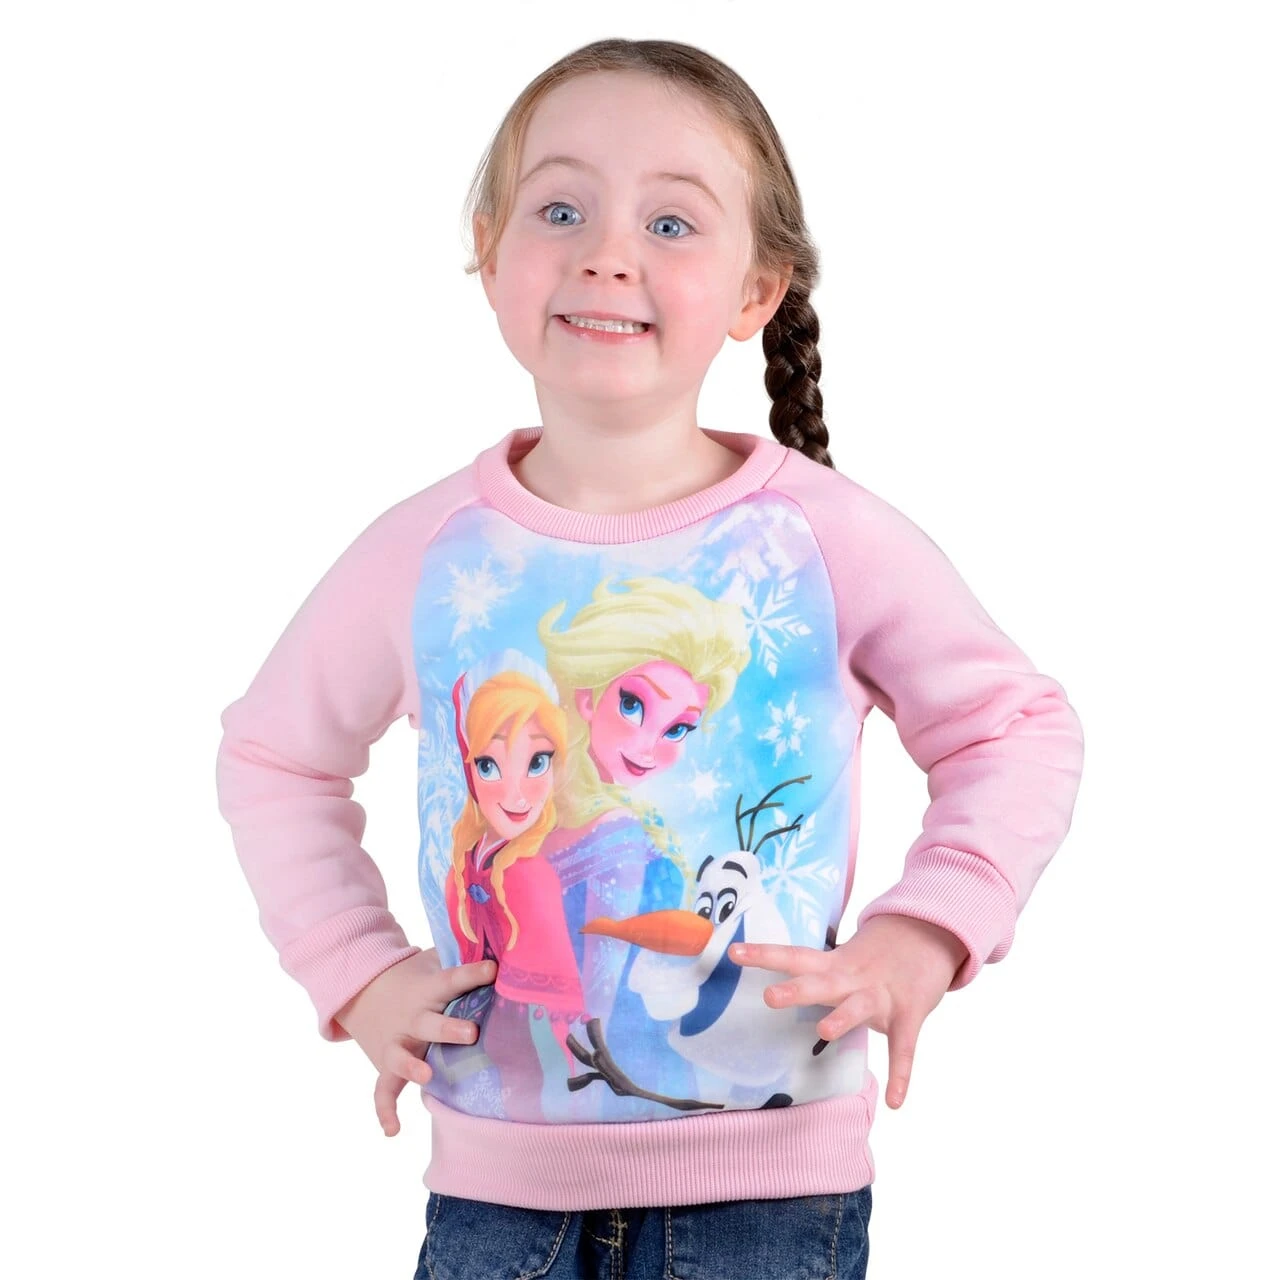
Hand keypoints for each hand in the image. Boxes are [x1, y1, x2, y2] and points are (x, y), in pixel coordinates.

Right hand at [333, 948, 496, 1136]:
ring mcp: (397, 1043)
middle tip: (471, 1032)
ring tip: (427, 1077)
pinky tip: (393, 1131)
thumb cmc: (417, 977)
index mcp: (429, 989)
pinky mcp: (386, 1065)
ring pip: (401, 1056)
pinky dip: (385, 1110)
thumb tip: (507, 945)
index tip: (493, 969)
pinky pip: (383, 1090)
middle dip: (448, 1028)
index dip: (472, 974)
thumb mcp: (434, 962)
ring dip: (412, 1067)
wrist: (364, 990)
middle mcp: (412, 1017)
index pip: (452, 980)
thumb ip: (464, 956)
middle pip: (429, 1023)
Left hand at [729, 914, 967, 1108]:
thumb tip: (774, 988)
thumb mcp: (843, 959)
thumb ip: (814, 974)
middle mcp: (853, 978)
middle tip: (769, 997)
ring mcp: (882, 996)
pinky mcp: (909, 1015)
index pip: (794, 956)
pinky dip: (901, 1074)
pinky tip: (896, 1101)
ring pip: (858, 1007)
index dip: (764, 955)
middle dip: (797, 990)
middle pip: (821, 982)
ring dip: (842, 1017)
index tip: (733, 953)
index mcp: (834, 964)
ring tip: (823, 1031)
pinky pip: (904, 1048)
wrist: (928, 935)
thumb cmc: (876, 957)